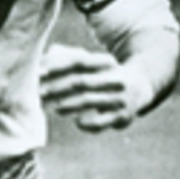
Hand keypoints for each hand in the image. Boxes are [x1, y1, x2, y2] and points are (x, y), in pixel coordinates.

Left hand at [39, 44, 154, 131]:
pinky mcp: (122, 117)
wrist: (141, 88)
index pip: (79, 62)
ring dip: (68, 104)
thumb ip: (71, 58)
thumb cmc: (106, 76)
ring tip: (54, 107)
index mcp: (106, 63)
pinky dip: (87, 123)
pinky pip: (100, 122)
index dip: (57, 67)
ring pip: (89, 100)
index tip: (39, 72)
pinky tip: (78, 121)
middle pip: (81, 82)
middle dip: (57, 88)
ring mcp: (119, 98)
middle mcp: (114, 79)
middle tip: (40, 94)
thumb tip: (47, 55)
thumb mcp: (95, 64)